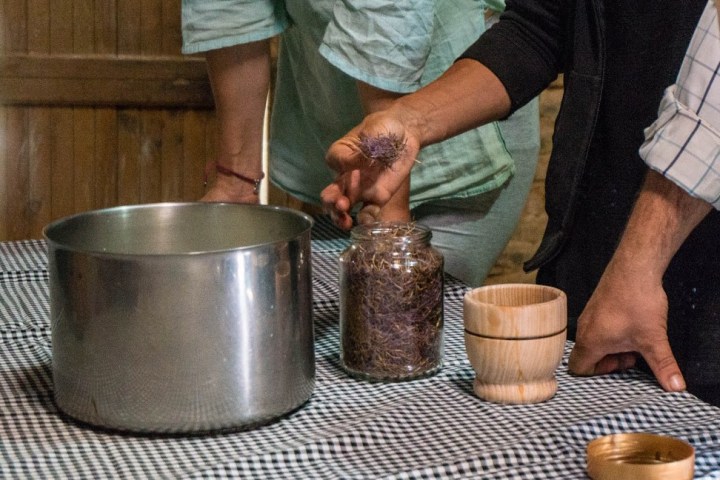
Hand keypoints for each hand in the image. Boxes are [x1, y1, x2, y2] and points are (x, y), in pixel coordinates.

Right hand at [321, 109, 419, 229]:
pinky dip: (365, 220)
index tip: (351, 170)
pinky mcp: (378, 196)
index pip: (332, 166)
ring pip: (345, 209)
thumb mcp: (369, 131)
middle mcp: (347, 177)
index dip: (340, 167)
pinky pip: (368, 212)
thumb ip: (359, 149)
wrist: (405, 132)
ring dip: (341, 218)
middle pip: (331, 196)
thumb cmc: (382, 127)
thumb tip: (354, 165)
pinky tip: (366, 223)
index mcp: (340, 158)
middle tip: (340, 205)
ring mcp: (362, 189)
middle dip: (331, 204)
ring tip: (346, 222)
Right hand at [568, 260, 685, 392]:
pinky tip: (632, 324)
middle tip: (632, 355)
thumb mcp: (654, 339)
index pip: (578, 368)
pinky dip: (612, 332)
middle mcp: (584, 329)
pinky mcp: (596, 305)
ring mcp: (588, 315)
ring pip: (594, 341)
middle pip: (588, 356)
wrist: (635, 267)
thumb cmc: (637, 302)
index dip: (598, 374)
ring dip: (612, 346)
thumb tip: (676, 387)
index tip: (620, 366)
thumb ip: (664, 366)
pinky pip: (597, 327)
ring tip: (635, 339)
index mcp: (590, 342)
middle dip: (610, 361)